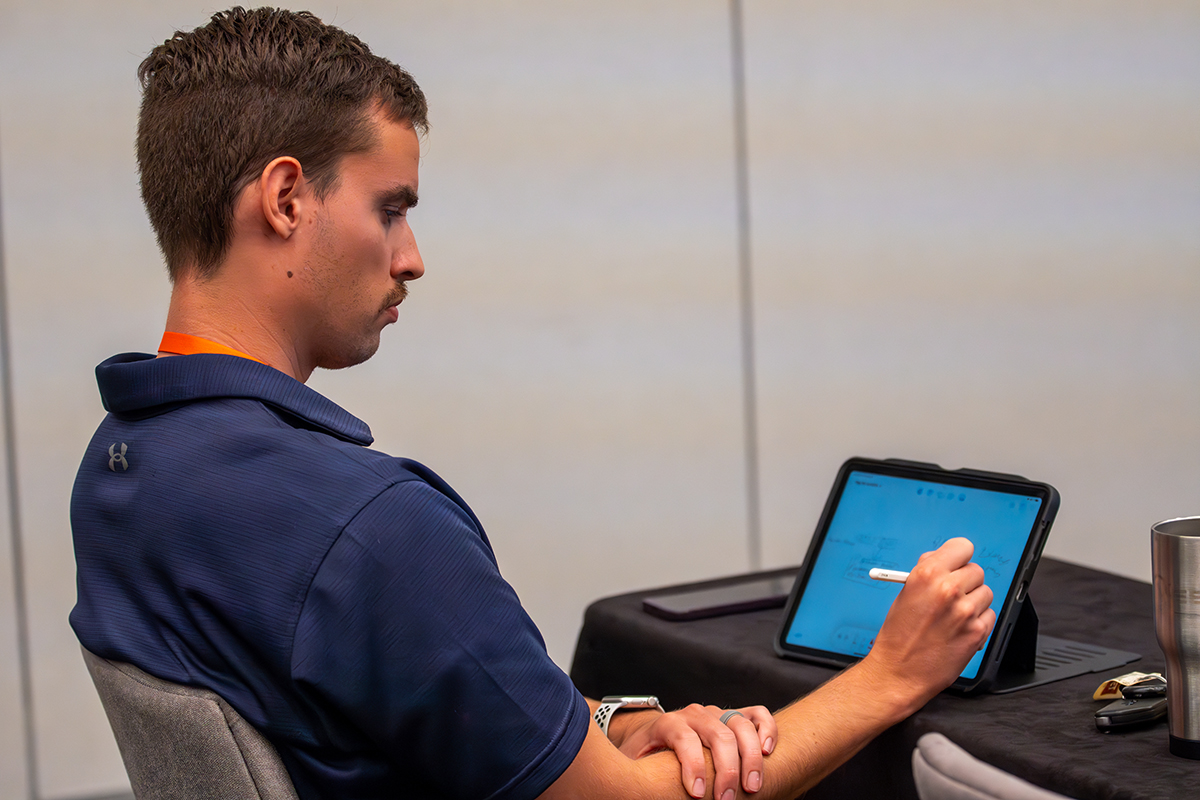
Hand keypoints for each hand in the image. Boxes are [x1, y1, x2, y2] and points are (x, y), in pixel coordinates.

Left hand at [616, 703, 775, 798]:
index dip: (692, 766)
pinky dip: (766, 729)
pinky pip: (756, 714)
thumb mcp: (635, 765)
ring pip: (740, 724)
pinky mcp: (732, 716)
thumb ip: (640, 774)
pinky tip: (768, 751)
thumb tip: (640, 793)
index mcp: (667, 723)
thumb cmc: (645, 756)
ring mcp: (715, 713)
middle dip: (726, 769)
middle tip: (727, 799)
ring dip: (750, 756)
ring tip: (751, 786)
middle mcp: (694, 714)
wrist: (652, 737)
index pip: (684, 738)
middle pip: (718, 734)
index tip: (696, 794)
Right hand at [864, 537, 994, 710]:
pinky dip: (979, 621)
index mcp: (926, 574)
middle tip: (953, 595)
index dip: (959, 556)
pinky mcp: (977, 632)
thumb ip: (927, 572)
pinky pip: (990, 615)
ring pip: (986, 592)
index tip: (957, 563)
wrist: (898, 673)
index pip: (962, 547)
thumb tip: (945, 559)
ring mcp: (964, 611)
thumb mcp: (905, 594)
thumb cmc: (898, 635)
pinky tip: (960, 629)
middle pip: (976, 570)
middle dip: (966, 581)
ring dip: (974, 601)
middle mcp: (947, 589)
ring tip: (955, 615)